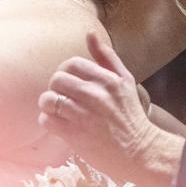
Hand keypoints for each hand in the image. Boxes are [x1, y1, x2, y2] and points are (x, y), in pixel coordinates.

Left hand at [38, 33, 159, 184]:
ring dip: (49, 106)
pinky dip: (48, 121)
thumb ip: (107, 57)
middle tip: (63, 98)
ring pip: (48, 100)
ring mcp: (83, 115)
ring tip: (58, 111)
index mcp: (107, 79)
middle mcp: (95, 95)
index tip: (70, 83)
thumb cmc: (130, 115)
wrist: (139, 151)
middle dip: (56, 89)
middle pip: (56, 80)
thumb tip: (90, 34)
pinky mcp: (74, 135)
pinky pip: (46, 120)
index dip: (65, 72)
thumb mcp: (125, 80)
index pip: (72, 64)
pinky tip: (59, 124)